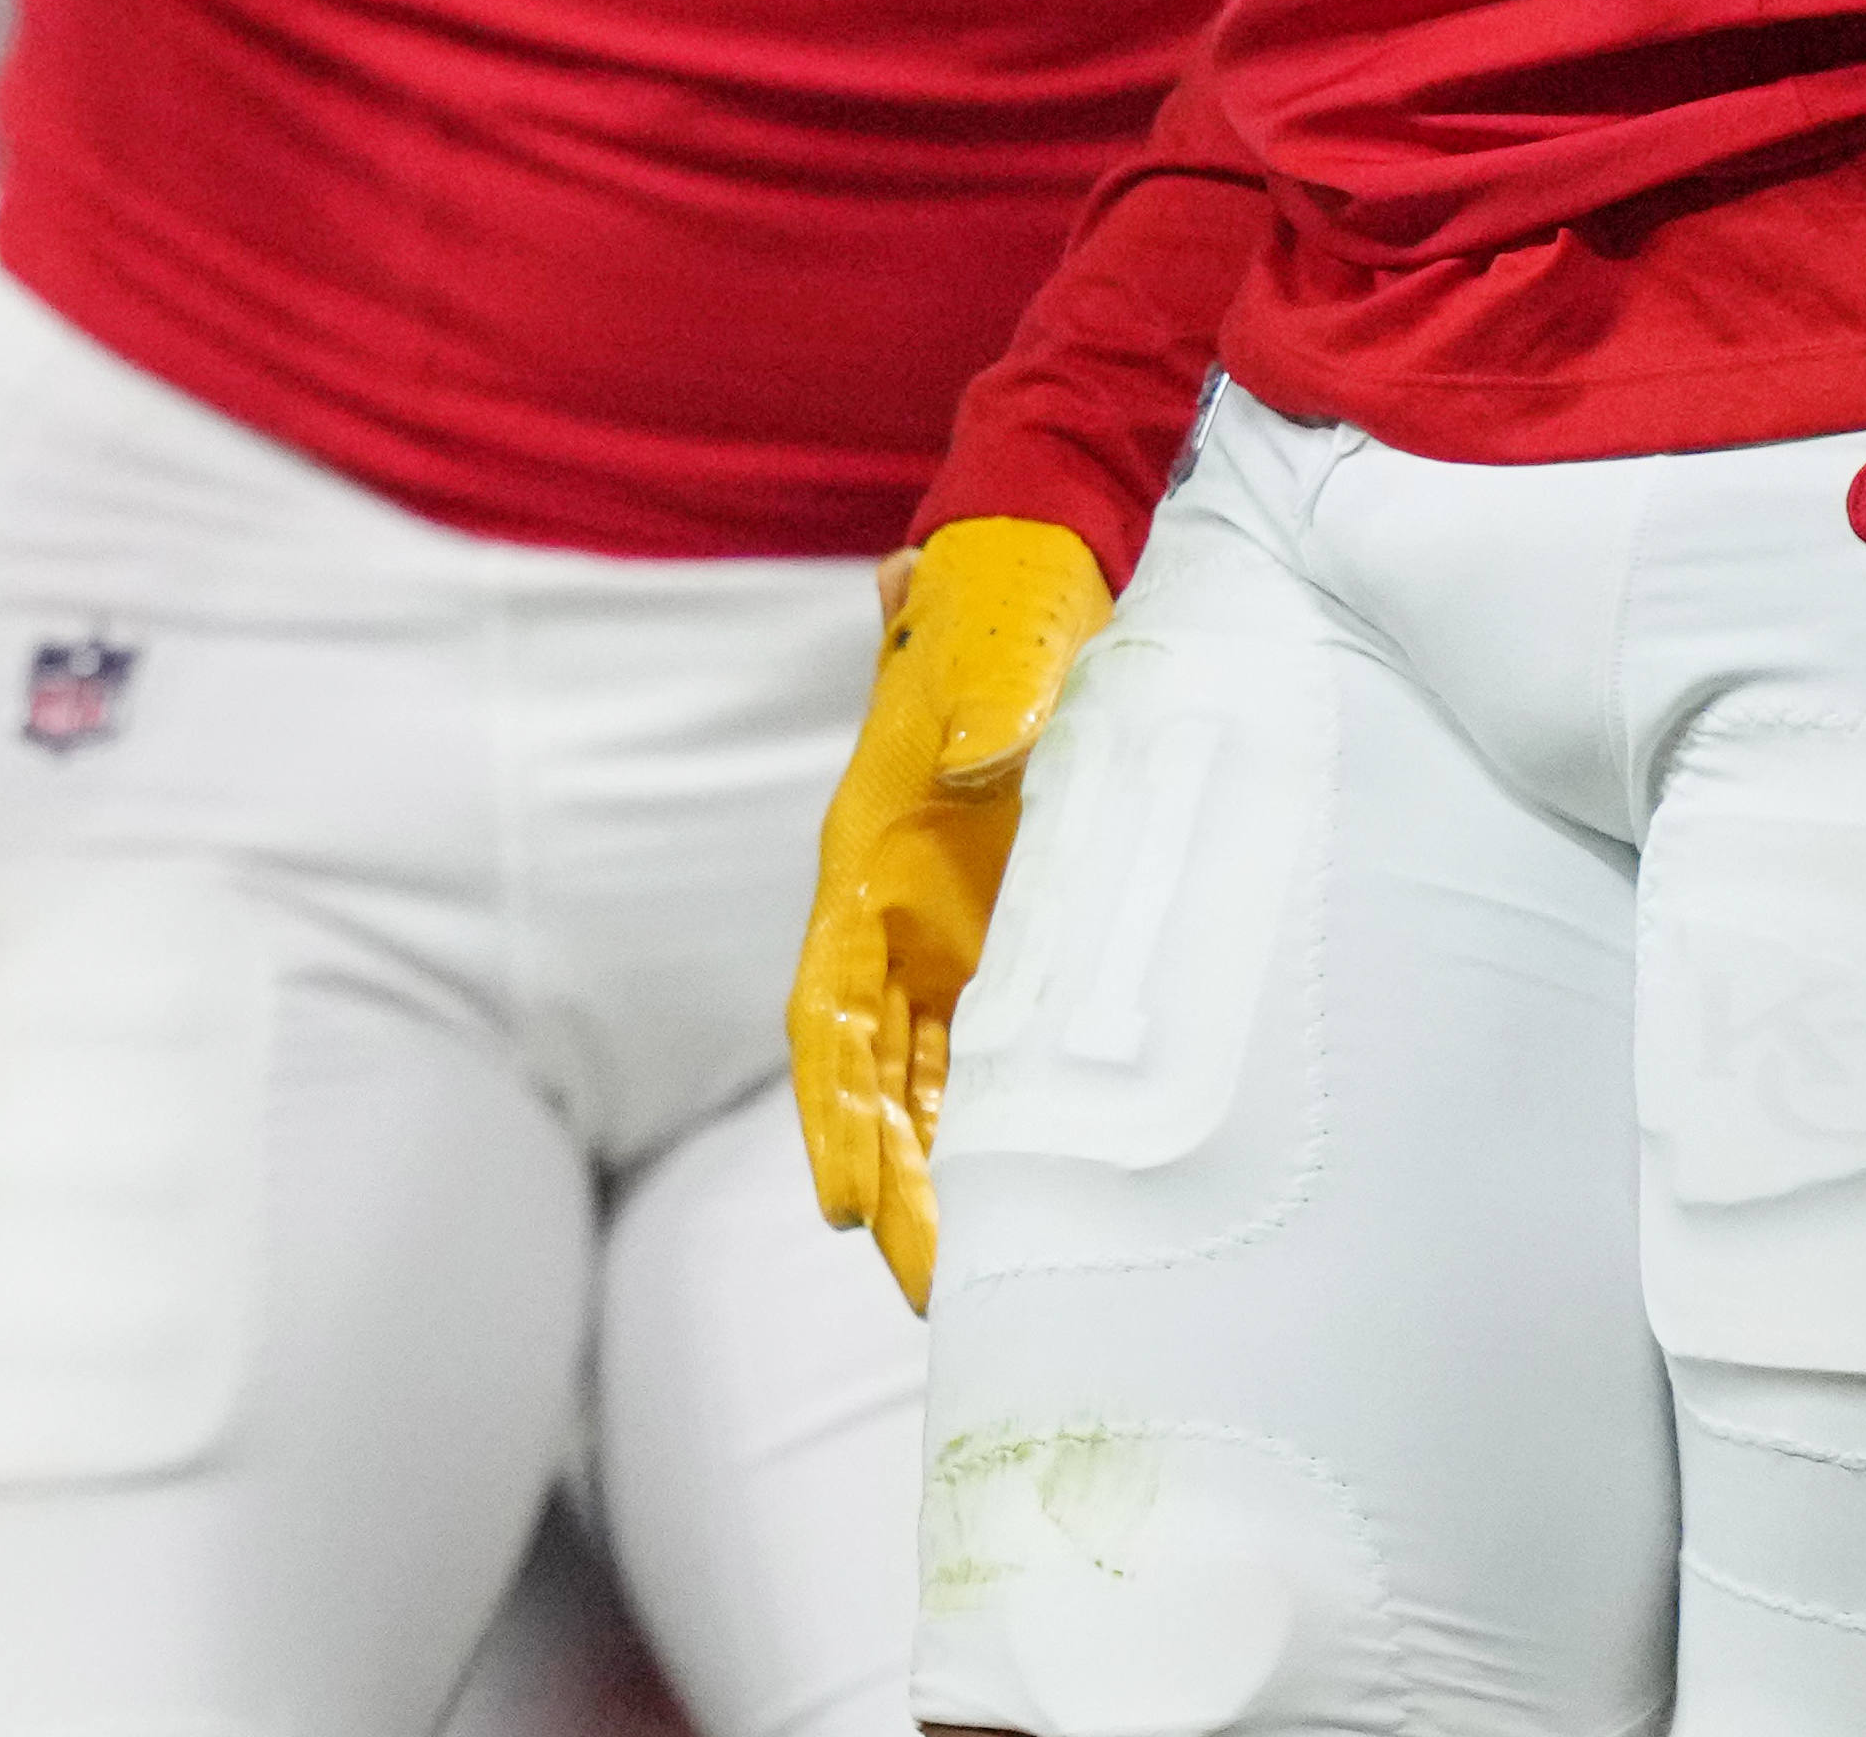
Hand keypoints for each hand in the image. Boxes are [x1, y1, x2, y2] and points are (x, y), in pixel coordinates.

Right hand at [794, 513, 1112, 1305]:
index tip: (838, 1204)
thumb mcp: (998, 646)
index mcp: (867, 853)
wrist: (1038, 574)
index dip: (830, 1107)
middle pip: (870, 1070)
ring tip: (964, 1282)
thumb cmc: (1007, 607)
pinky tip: (1014, 1202)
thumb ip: (990, 706)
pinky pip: (987, 1050)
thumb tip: (980, 768)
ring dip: (933, 1175)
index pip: (828, 1003)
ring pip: (921, 1078)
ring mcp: (945, 927)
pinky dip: (986, 1126)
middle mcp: (891, 909)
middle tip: (927, 1291)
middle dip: (885, 1179)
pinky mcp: (1004, 931)